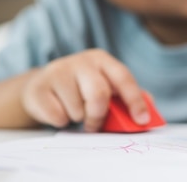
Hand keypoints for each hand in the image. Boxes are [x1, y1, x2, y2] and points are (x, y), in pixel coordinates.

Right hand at [22, 49, 148, 131]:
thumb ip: (125, 98)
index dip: (135, 100)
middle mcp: (81, 61)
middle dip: (99, 116)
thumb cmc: (81, 88)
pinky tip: (57, 110)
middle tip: (95, 126)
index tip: (142, 120)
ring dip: (77, 118)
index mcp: (102, 60)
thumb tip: (148, 113)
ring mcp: (58, 71)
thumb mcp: (104, 86)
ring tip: (73, 111)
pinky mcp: (38, 87)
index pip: (123, 78)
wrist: (42, 86)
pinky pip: (56, 116)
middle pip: (99, 94)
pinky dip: (60, 121)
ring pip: (76, 109)